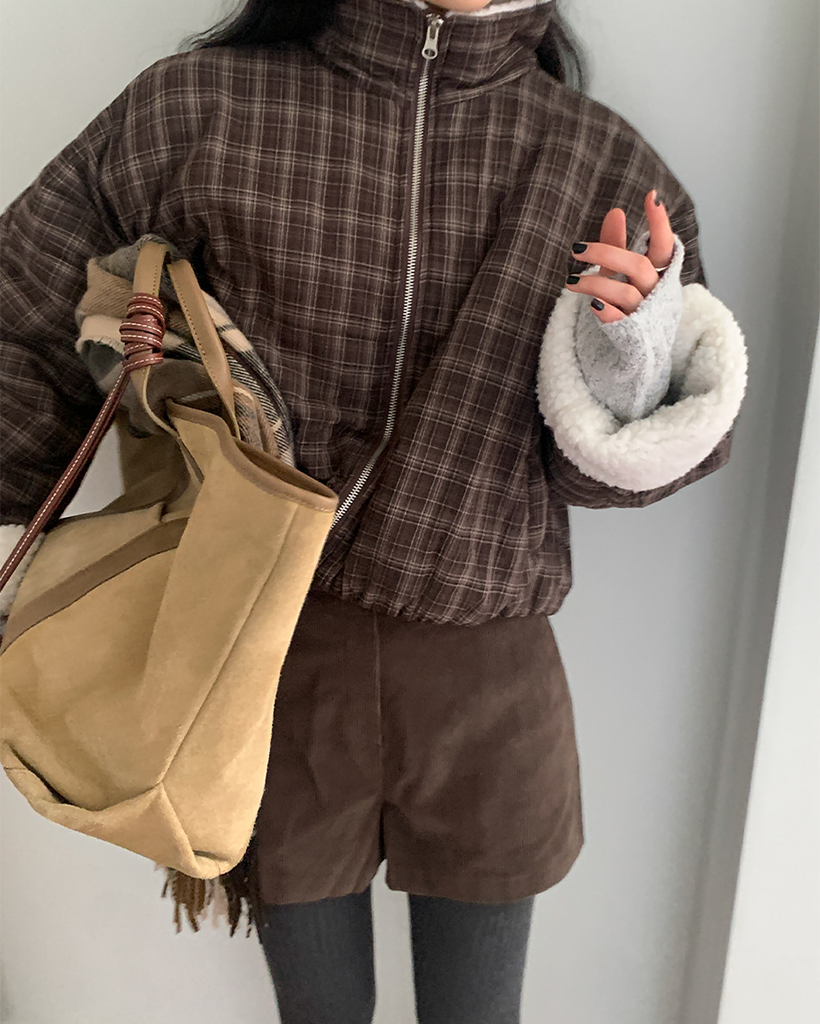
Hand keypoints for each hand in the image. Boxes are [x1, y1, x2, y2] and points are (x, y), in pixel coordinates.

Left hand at [565, 190, 674, 323]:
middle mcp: (656, 292)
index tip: (652, 196)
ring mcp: (645, 314)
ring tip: (570, 282)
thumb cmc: (628, 304)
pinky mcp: (632, 335)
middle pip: (639, 266)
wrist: (637, 351)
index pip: (664, 246)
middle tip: (576, 249)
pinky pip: (619, 320)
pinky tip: (591, 304)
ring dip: (594, 283)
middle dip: (606, 253)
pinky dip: (605, 310)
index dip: (660, 223)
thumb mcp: (621, 273)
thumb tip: (616, 211)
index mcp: (658, 273)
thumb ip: (617, 245)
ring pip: (624, 292)